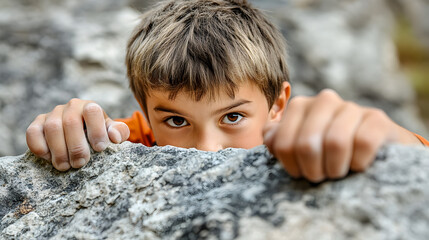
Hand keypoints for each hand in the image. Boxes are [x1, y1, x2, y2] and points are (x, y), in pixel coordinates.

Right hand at [26, 99, 129, 170]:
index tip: (100, 149)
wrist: (83, 134)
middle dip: (76, 146)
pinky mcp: (38, 123)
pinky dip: (40, 148)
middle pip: (70, 123)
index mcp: (91, 107)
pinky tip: (50, 159)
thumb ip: (120, 132)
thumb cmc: (101, 134)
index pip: (92, 111)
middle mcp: (71, 107)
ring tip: (66, 166)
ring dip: (59, 150)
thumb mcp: (114, 133)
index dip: (96, 131)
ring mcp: (53, 114)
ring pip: (52, 128)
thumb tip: (114, 137)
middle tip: (80, 163)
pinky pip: (33, 133)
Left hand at [264, 89, 420, 182]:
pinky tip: (359, 166)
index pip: (282, 143)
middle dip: (313, 170)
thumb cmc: (327, 154)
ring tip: (338, 173)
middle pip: (307, 144)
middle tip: (321, 176)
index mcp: (300, 106)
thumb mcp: (298, 147)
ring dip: (335, 168)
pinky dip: (359, 162)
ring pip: (335, 143)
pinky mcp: (377, 119)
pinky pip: (363, 143)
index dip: (291, 166)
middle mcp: (324, 100)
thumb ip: (277, 140)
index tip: (301, 173)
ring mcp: (352, 107)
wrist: (375, 153)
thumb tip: (271, 137)